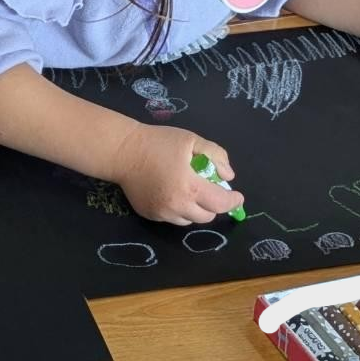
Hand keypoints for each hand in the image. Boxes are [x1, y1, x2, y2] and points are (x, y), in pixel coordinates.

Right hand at [109, 124, 243, 225]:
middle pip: (206, 216)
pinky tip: (171, 193)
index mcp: (190, 187)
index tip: (237, 195)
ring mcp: (161, 213)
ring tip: (189, 192)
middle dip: (213, 205)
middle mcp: (177, 205)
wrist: (122, 151)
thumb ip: (216, 156)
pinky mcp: (149, 214)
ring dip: (195, 210)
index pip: (220, 204)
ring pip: (188, 220)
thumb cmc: (158, 143)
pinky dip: (177, 210)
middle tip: (210, 190)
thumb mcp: (191, 140)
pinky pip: (171, 218)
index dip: (233, 201)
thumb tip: (228, 176)